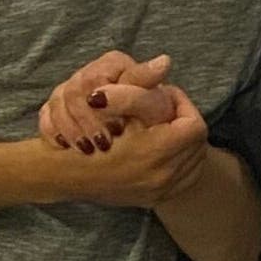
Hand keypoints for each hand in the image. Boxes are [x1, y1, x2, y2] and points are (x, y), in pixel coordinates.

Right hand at [38, 53, 174, 153]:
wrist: (139, 132)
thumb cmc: (151, 113)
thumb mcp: (153, 98)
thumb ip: (148, 82)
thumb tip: (163, 62)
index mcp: (113, 63)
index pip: (95, 79)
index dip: (105, 104)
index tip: (119, 127)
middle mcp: (89, 73)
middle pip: (72, 92)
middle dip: (87, 121)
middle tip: (102, 143)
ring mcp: (69, 90)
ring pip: (56, 104)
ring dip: (71, 129)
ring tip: (86, 149)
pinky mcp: (56, 108)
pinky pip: (45, 117)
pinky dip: (53, 132)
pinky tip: (65, 147)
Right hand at [49, 89, 212, 210]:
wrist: (63, 176)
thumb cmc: (84, 136)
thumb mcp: (111, 105)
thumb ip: (139, 83)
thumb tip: (164, 61)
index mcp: (156, 152)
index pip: (193, 125)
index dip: (181, 105)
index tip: (164, 96)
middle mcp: (163, 177)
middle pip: (197, 143)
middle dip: (182, 122)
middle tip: (163, 111)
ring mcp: (159, 191)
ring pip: (193, 161)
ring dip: (183, 142)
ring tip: (160, 128)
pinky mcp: (154, 199)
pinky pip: (184, 178)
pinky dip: (178, 161)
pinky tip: (160, 149)